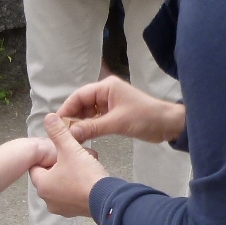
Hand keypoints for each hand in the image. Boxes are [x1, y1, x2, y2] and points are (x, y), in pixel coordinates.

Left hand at [30, 114, 107, 217]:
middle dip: (61, 165)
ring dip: (69, 175)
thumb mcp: (70, 149)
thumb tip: (48, 117)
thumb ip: (58, 133)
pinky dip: (76, 187)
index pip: (36, 167)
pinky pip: (71, 195)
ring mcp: (61, 209)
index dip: (47, 157)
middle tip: (74, 156)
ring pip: (61, 185)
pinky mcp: (74, 212)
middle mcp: (47, 199)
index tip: (59, 151)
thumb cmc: (84, 174)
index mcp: (42, 185)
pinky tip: (88, 179)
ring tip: (84, 165)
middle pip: (50, 176)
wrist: (107, 199)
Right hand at [58, 74, 185, 144]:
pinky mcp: (113, 114)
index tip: (57, 123)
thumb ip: (92, 127)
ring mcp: (109, 104)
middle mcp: (105, 93)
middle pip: (81, 104)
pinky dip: (89, 127)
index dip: (67, 108)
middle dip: (72, 117)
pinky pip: (95, 120)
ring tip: (71, 137)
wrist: (168, 125)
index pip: (79, 95)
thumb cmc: (145, 118)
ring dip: (80, 124)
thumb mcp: (117, 123)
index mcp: (106, 87)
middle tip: (62, 133)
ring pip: (87, 113)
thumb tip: (70, 133)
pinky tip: (83, 137)